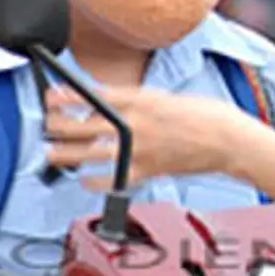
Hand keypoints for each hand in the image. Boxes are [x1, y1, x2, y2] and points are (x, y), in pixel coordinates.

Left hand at [43, 85, 251, 185]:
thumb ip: (133, 101)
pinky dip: (94, 180)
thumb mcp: (164, 97)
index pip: (95, 96)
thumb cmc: (202, 115)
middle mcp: (137, 125)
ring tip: (51, 152)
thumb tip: (104, 104)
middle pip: (85, 126)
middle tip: (47, 124)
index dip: (68, 96)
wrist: (227, 140)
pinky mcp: (146, 171)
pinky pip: (111, 179)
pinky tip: (84, 177)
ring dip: (66, 154)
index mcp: (142, 100)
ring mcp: (139, 150)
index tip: (52, 95)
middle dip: (59, 125)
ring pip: (91, 154)